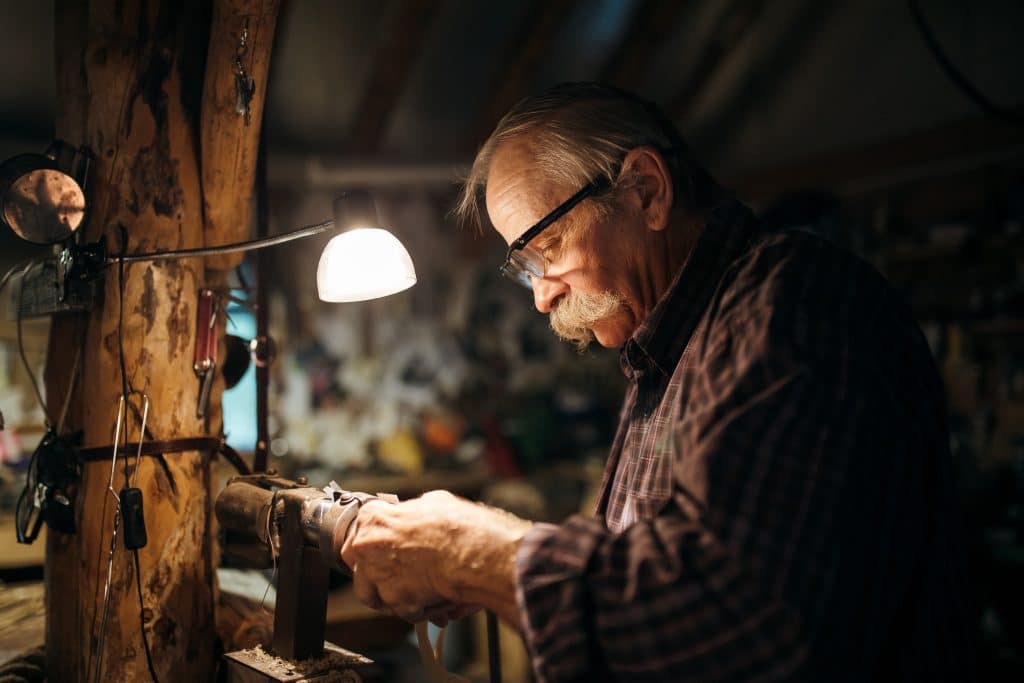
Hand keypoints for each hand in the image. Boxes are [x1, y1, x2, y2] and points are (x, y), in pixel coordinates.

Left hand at [340, 490, 531, 624]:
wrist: (472, 552)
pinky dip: (419, 608)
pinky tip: (435, 597)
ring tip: (419, 589)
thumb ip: (414, 513)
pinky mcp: (395, 600)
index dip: (377, 542)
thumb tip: (417, 514)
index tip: (385, 549)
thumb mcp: (433, 503)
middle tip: (397, 573)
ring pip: (374, 594)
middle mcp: (366, 546)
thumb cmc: (456, 525)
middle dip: (374, 572)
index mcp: (372, 518)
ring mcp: (377, 576)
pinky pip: (403, 610)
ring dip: (393, 595)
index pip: (360, 531)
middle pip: (357, 565)